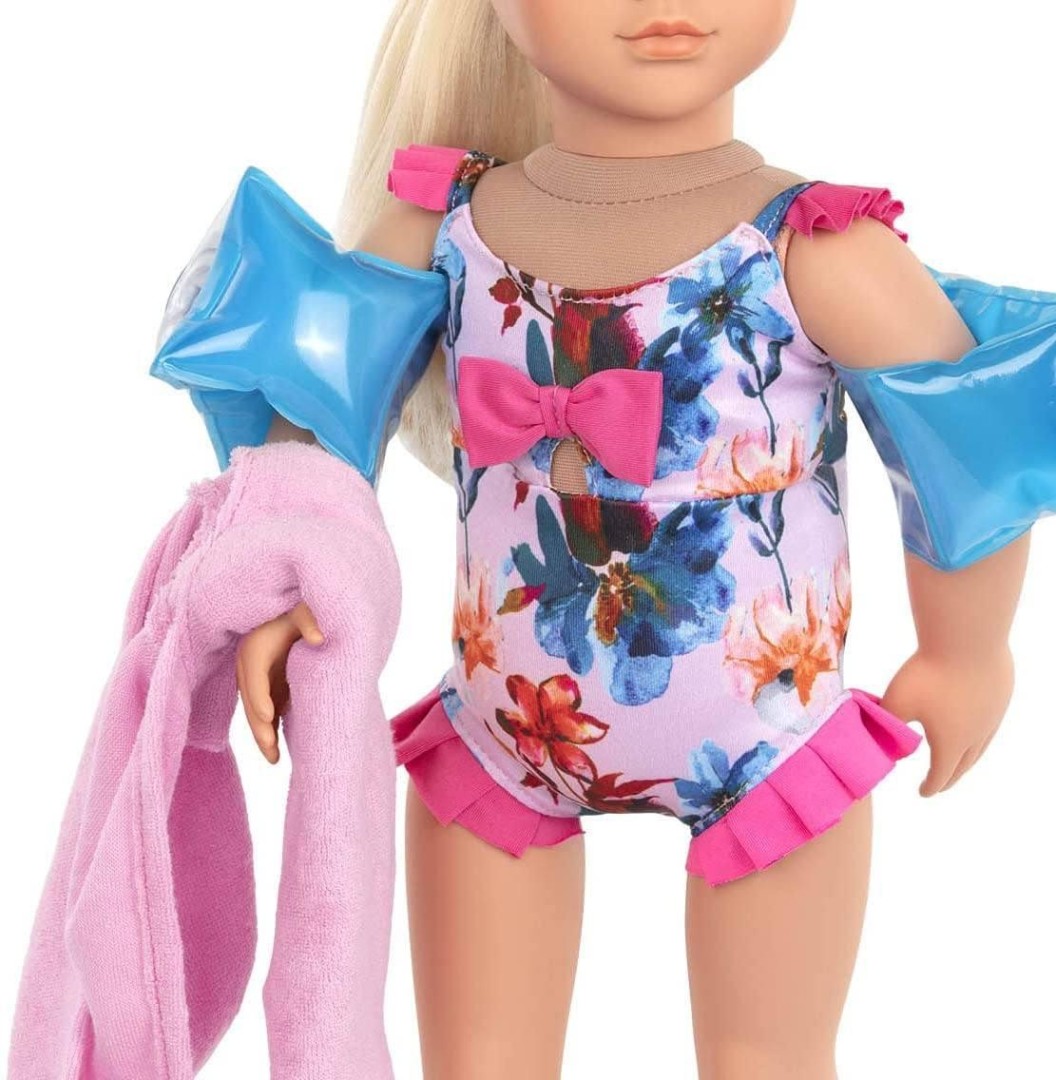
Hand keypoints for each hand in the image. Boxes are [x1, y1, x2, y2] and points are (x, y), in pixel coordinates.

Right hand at [235, 601, 323, 762]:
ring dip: (263, 734)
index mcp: (255, 647)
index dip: (261, 697)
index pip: (254, 676)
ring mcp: (256, 677)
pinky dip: (269, 728)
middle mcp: (249, 665)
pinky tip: (278, 748)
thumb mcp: (305, 608)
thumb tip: (319, 638)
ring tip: (275, 759)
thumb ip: (310, 619)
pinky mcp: (266, 684)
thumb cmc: (301, 607)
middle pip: (250, 700)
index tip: (269, 717)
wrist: (296, 606)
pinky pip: (264, 709)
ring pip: (254, 710)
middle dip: (260, 727)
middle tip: (272, 752)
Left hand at [880, 646, 1013, 795]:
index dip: (930, 786)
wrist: (968, 641)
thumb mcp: (897, 702)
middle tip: (940, 783)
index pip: (940, 774)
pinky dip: (980, 732)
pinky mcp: (1001, 695)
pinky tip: (974, 724)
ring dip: (968, 757)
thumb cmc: (928, 674)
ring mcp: (993, 715)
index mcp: (951, 743)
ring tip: (959, 760)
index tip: (923, 792)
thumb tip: (882, 738)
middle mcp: (977, 735)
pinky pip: (990, 721)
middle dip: (950, 777)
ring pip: (981, 745)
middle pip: (964, 765)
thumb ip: (887, 725)